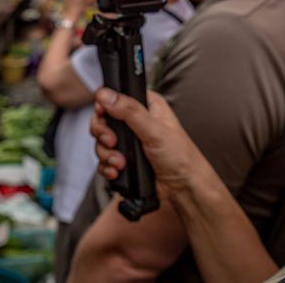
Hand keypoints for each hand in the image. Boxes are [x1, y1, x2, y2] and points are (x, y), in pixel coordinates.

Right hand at [91, 89, 206, 193]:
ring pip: (101, 142)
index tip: (102, 113)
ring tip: (120, 162)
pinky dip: (107, 167)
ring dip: (107, 154)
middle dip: (103, 134)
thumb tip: (106, 95)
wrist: (183, 188)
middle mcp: (135, 122)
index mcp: (146, 106)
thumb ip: (129, 111)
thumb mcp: (155, 129)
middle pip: (103, 120)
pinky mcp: (124, 159)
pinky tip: (117, 171)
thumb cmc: (181, 157)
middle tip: (112, 142)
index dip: (104, 104)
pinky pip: (103, 160)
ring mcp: (128, 142)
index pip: (116, 96)